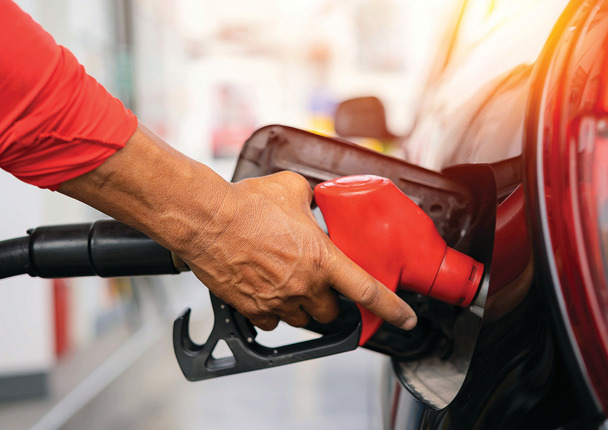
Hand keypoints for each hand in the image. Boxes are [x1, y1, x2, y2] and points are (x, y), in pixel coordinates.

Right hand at [182, 171, 416, 330]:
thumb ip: (310, 198)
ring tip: (288, 284)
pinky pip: (271, 322)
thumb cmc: (246, 203)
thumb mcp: (290, 188)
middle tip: (319, 285)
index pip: (368, 290)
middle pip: (331, 312)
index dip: (393, 308)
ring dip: (301, 307)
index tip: (406, 318)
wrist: (206, 220)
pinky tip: (266, 292)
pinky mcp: (252, 308)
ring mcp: (278, 300)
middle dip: (329, 302)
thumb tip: (311, 200)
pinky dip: (273, 312)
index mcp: (322, 258)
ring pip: (301, 319)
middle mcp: (304, 285)